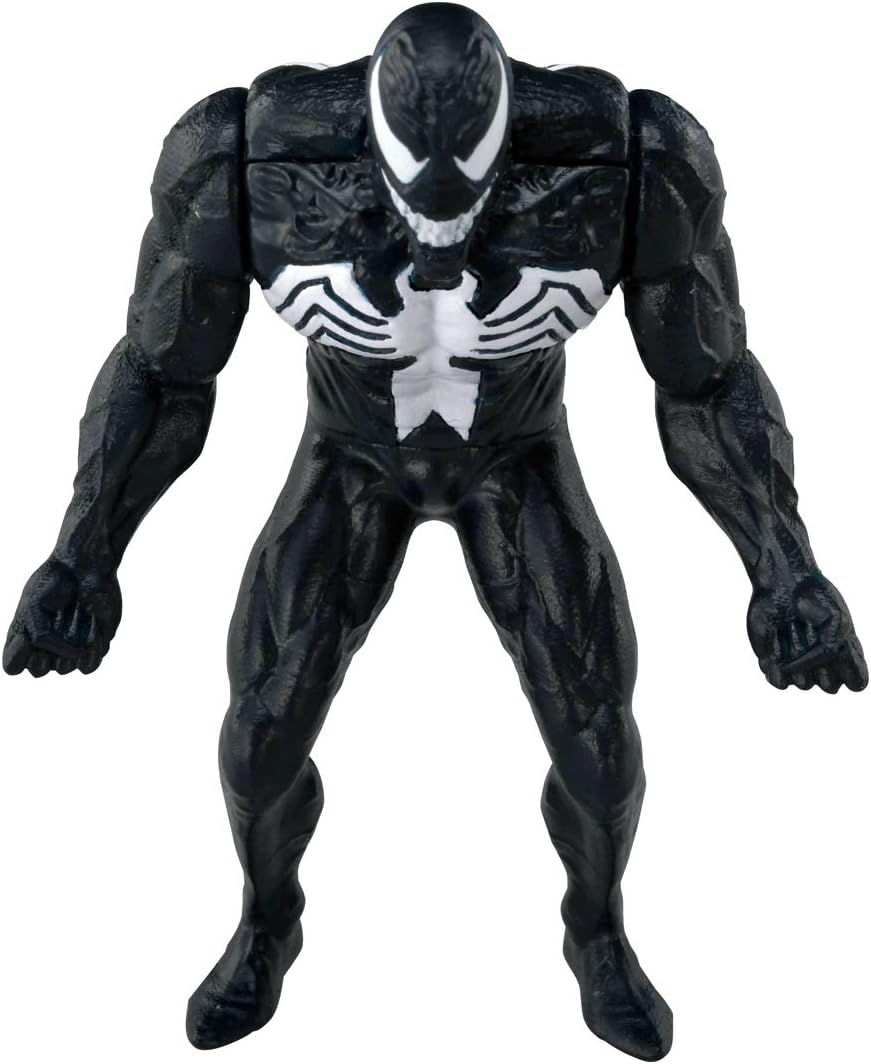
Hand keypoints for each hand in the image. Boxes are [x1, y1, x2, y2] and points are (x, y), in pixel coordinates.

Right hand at [3, 556, 121, 676]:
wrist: (82, 566)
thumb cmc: (53, 583)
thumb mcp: (34, 606)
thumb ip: (41, 635)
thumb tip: (73, 656)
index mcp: (24, 639)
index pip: (14, 666)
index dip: (17, 656)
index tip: (25, 636)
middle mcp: (46, 649)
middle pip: (39, 670)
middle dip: (45, 649)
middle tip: (52, 626)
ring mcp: (69, 650)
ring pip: (66, 668)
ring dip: (70, 643)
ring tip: (77, 615)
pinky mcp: (93, 647)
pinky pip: (90, 665)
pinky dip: (93, 650)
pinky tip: (96, 630)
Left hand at [747, 573, 867, 692]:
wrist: (784, 582)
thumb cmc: (814, 598)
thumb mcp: (836, 620)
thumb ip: (829, 650)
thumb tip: (797, 671)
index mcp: (845, 656)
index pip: (856, 683)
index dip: (849, 669)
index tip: (840, 644)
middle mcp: (823, 667)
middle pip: (829, 686)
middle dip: (820, 661)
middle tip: (812, 630)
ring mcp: (798, 668)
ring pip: (802, 683)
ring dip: (797, 653)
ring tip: (792, 627)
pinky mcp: (773, 664)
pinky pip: (778, 681)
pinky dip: (776, 662)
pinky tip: (775, 639)